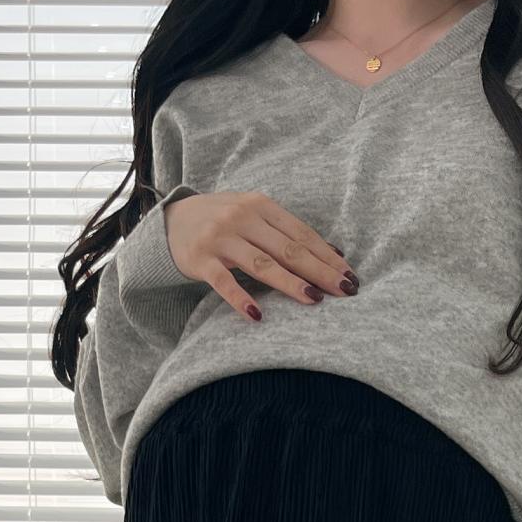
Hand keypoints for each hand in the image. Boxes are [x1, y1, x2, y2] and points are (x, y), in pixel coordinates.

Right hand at [163, 191, 358, 321]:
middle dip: (319, 271)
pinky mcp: (201, 260)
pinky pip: (224, 282)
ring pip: (262, 263)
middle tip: (344, 290)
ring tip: (313, 300)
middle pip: (288, 249)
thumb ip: (286, 233)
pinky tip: (257, 316)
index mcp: (261, 206)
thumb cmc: (224, 222)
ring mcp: (221, 238)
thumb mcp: (254, 217)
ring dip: (289, 283)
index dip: (327, 256)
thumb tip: (333, 253)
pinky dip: (241, 298)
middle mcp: (242, 218)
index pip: (301, 234)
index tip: (350, 276)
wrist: (171, 220)